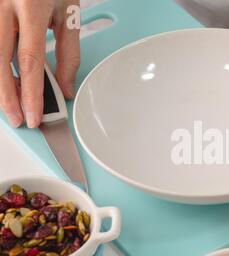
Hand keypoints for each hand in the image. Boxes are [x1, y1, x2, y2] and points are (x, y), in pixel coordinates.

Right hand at [0, 0, 79, 127]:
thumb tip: (65, 88)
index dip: (31, 92)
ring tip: (9, 106)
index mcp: (31, 5)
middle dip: (7, 96)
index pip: (30, 59)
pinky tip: (1, 82)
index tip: (35, 115)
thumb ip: (69, 53)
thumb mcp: (68, 14)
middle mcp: (2, 4)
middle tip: (19, 119)